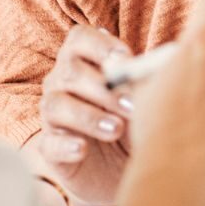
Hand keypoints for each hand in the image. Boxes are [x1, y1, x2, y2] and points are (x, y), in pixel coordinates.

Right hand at [30, 24, 136, 205]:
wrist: (125, 166)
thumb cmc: (135, 121)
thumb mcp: (145, 101)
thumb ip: (147, 81)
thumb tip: (155, 68)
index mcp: (83, 61)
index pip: (80, 38)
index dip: (100, 45)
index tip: (125, 60)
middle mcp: (62, 83)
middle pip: (70, 71)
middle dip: (103, 87)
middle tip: (132, 106)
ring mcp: (53, 116)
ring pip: (56, 105)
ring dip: (87, 116)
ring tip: (116, 129)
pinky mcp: (51, 149)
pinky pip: (49, 143)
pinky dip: (65, 145)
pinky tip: (82, 149)